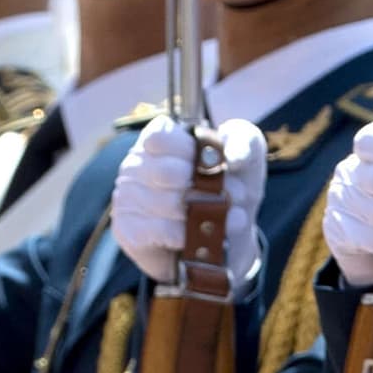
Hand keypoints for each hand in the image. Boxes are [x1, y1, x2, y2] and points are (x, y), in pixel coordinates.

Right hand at [109, 115, 265, 288]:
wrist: (224, 235)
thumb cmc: (228, 186)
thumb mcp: (246, 155)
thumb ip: (243, 142)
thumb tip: (233, 158)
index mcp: (158, 138)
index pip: (160, 136)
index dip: (190, 151)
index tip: (214, 163)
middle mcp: (136, 164)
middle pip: (167, 172)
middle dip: (208, 186)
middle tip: (234, 195)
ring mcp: (127, 197)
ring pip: (166, 203)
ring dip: (204, 213)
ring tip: (229, 218)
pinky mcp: (128, 230)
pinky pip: (158, 231)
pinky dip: (185, 234)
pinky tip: (201, 236)